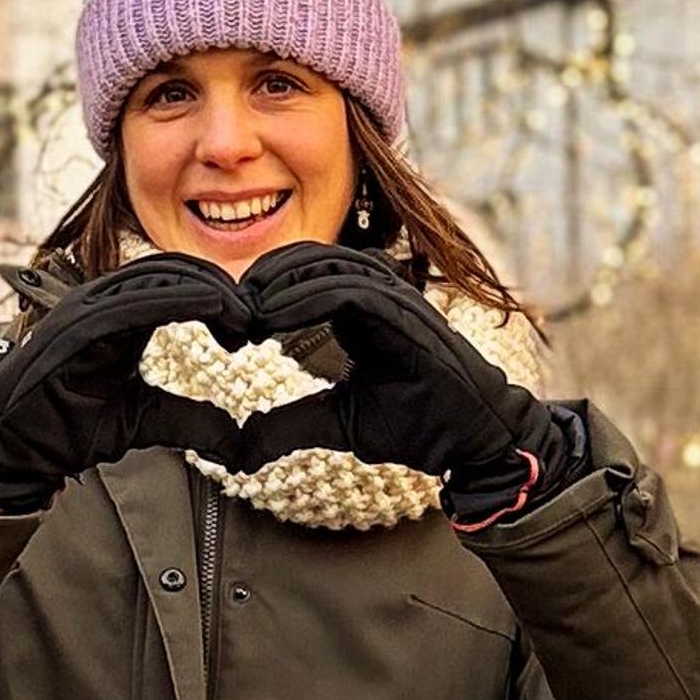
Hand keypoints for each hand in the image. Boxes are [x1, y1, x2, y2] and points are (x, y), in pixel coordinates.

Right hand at [0, 254, 246, 511]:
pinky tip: (206, 308)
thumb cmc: (65, 427)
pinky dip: (172, 300)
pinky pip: (129, 302)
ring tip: (238, 315)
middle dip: (218, 288)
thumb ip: (187, 420)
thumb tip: (236, 438)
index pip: (176, 285)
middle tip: (251, 320)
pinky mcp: (75, 327)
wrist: (11, 446)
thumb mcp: (142, 421)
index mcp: (120, 316)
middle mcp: (103, 302)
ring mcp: (86, 309)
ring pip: (154, 278)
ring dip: (203, 290)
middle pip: (172, 271)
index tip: (248, 328)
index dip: (217, 298)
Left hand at [232, 247, 564, 520]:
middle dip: (263, 277)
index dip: (263, 290)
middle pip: (310, 257)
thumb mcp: (337, 423)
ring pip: (329, 263)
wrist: (472, 441)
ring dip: (279, 283)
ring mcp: (397, 299)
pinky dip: (307, 296)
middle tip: (226, 311)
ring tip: (244, 311)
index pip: (305, 274)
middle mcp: (380, 293)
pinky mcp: (409, 314)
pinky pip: (351, 288)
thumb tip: (241, 443)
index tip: (228, 327)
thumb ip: (291, 423)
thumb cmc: (417, 424)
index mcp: (362, 308)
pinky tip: (272, 317)